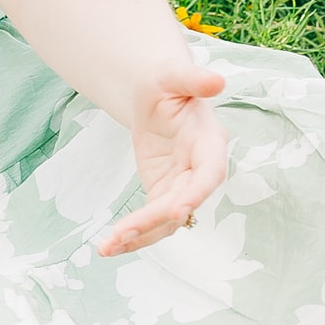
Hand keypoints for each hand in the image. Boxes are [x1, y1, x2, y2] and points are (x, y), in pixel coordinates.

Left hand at [98, 64, 230, 253]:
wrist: (156, 96)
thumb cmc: (167, 82)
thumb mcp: (173, 76)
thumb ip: (192, 78)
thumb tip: (216, 80)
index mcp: (209, 143)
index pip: (209, 173)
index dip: (197, 193)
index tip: (178, 210)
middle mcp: (200, 170)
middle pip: (182, 203)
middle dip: (154, 220)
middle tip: (123, 233)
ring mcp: (181, 186)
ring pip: (167, 221)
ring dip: (140, 237)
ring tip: (108, 248)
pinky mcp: (163, 194)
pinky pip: (151, 221)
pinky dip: (132, 234)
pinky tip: (109, 246)